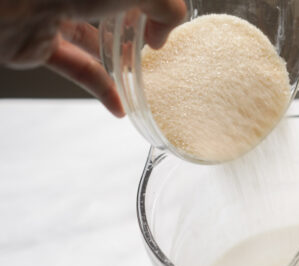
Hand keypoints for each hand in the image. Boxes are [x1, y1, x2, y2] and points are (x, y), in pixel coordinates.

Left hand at [0, 0, 186, 116]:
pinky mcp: (37, 43)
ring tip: (140, 79)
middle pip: (111, 10)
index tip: (164, 25)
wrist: (11, 1)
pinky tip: (121, 106)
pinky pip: (74, 68)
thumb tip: (161, 36)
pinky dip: (99, 89)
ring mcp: (53, 13)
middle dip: (134, 31)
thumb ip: (166, 8)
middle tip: (153, 50)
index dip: (152, 5)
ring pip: (90, 40)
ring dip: (117, 62)